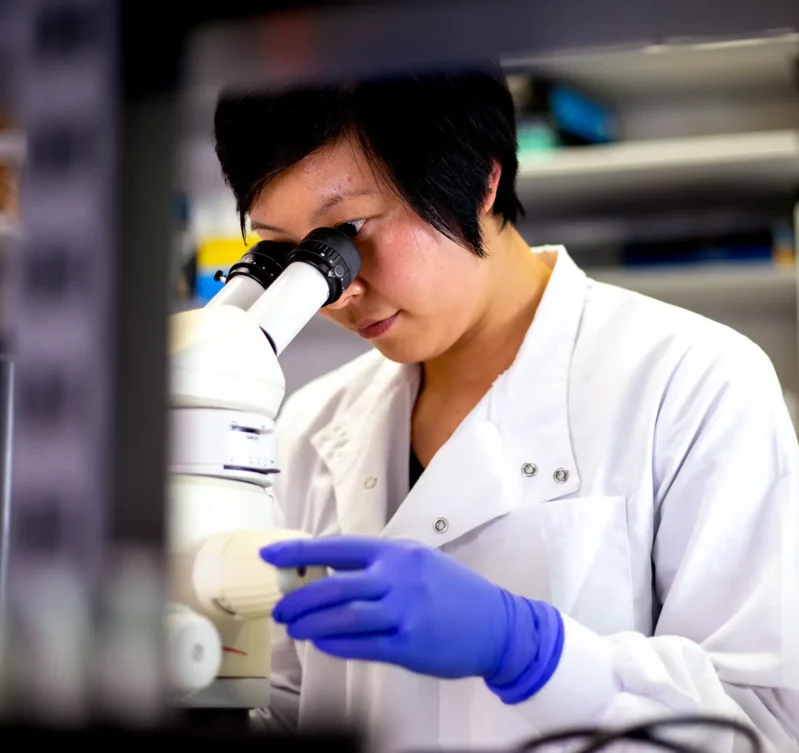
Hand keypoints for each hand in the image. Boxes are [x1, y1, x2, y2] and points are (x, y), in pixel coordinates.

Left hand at [260, 536, 563, 698]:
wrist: (496, 624)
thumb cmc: (452, 591)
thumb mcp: (418, 562)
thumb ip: (378, 566)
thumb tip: (328, 572)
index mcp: (396, 553)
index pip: (337, 548)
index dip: (299, 552)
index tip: (269, 554)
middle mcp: (398, 578)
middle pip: (333, 586)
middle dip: (299, 598)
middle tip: (280, 608)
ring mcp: (404, 612)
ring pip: (342, 616)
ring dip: (311, 624)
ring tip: (294, 629)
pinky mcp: (409, 645)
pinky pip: (360, 645)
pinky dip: (335, 645)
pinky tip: (322, 645)